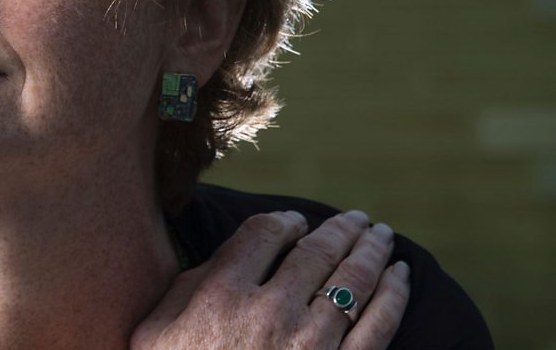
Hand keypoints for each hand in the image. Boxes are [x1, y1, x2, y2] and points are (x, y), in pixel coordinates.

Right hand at [131, 210, 410, 349]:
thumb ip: (185, 287)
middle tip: (356, 219)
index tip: (295, 221)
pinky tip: (401, 275)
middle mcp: (269, 311)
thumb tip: (226, 256)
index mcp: (221, 294)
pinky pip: (380, 325)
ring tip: (379, 237)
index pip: (264, 233)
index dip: (284, 220)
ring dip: (371, 251)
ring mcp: (310, 345)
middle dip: (340, 229)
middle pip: (316, 251)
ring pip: (353, 281)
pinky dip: (395, 293)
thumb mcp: (154, 333)